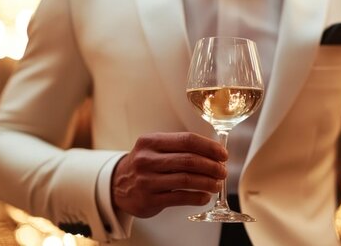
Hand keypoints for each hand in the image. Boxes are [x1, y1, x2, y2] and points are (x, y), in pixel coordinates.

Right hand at [111, 132, 226, 217]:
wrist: (117, 185)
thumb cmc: (144, 164)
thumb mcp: (154, 148)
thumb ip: (179, 147)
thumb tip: (214, 151)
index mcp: (150, 141)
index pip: (187, 140)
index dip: (209, 147)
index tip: (223, 154)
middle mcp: (146, 160)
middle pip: (189, 160)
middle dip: (211, 166)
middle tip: (223, 171)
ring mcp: (146, 180)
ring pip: (186, 180)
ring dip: (207, 182)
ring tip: (217, 184)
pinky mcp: (149, 200)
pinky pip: (180, 198)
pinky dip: (197, 197)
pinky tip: (205, 196)